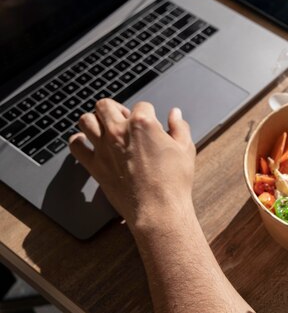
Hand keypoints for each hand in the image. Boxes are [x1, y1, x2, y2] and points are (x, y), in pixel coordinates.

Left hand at [68, 99, 195, 230]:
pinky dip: (78, 141)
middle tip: (123, 119)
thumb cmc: (173, 180)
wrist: (158, 209)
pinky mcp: (95, 166)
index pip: (142, 105)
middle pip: (105, 105)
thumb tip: (174, 114)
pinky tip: (87, 142)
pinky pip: (75, 146)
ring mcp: (103, 148)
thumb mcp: (185, 149)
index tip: (151, 122)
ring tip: (104, 127)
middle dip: (115, 108)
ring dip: (94, 120)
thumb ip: (179, 127)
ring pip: (86, 120)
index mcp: (142, 123)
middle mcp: (119, 131)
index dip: (149, 112)